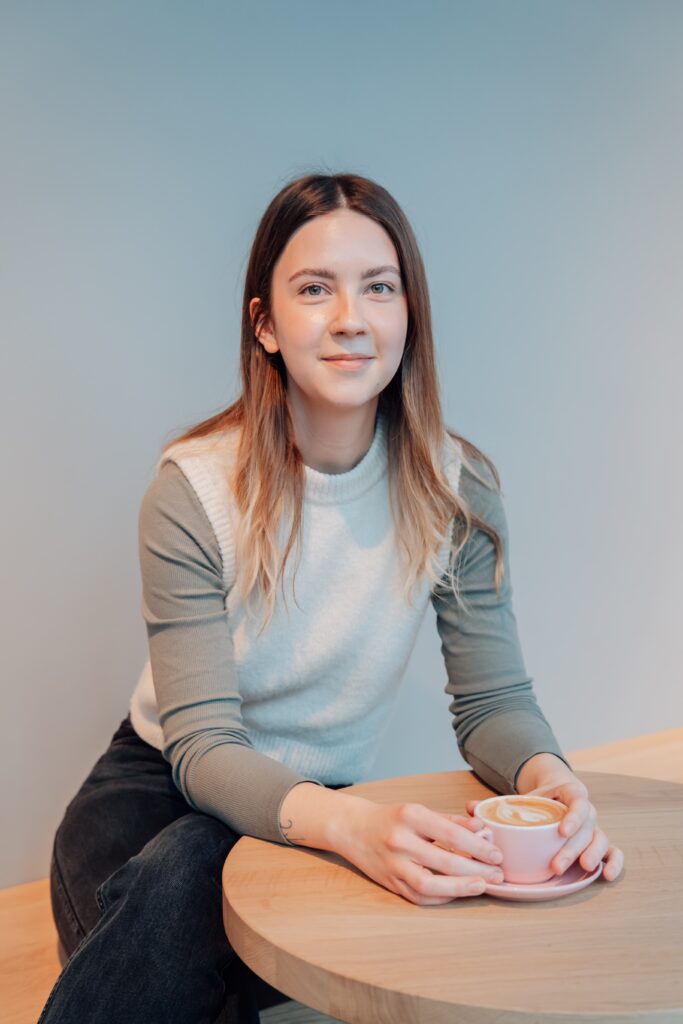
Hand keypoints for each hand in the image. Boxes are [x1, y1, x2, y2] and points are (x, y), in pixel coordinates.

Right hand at [332, 798, 506, 905]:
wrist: (353, 828)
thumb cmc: (392, 818)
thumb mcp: (420, 811)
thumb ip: (452, 821)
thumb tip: (482, 830)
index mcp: (410, 816)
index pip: (451, 834)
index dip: (478, 846)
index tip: (496, 854)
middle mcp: (400, 841)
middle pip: (445, 861)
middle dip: (476, 870)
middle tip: (497, 873)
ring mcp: (393, 865)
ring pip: (431, 885)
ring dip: (461, 888)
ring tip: (482, 886)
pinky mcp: (390, 883)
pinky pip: (419, 896)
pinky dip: (442, 897)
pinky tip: (459, 892)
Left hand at [465, 775, 624, 881]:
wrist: (557, 788)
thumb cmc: (537, 797)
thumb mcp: (522, 795)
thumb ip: (497, 803)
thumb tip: (469, 808)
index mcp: (569, 793)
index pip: (577, 801)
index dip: (572, 817)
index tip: (560, 830)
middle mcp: (586, 810)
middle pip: (587, 828)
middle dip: (572, 848)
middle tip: (556, 865)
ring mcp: (594, 826)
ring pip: (601, 839)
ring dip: (592, 854)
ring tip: (582, 868)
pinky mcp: (598, 841)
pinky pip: (613, 851)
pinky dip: (614, 862)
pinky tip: (607, 876)